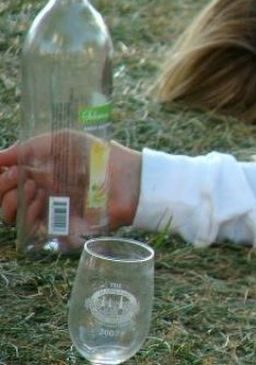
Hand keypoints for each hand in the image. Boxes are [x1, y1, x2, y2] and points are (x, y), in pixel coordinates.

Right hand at [0, 133, 141, 229]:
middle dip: (2, 189)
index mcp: (37, 174)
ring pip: (12, 218)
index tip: (5, 169)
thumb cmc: (97, 154)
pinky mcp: (60, 228)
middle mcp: (40, 194)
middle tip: (17, 177)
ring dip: (12, 203)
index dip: (0, 179)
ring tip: (34, 188)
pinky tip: (40, 201)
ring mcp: (49, 211)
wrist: (127, 176)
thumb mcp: (60, 141)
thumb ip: (27, 147)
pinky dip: (27, 217)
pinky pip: (32, 231)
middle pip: (4, 201)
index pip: (4, 183)